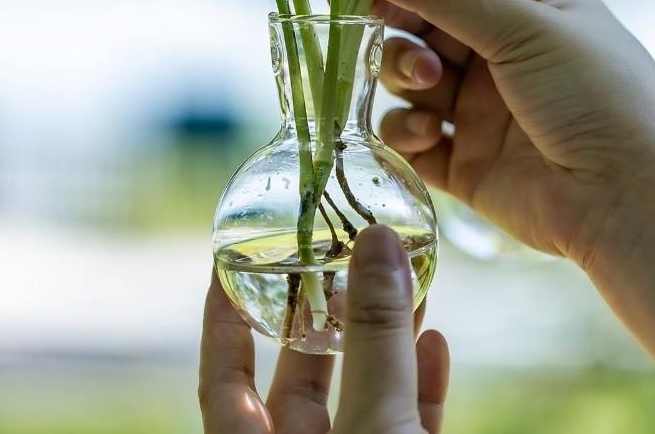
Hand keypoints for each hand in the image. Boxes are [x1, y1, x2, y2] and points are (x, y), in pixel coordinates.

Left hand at [199, 225, 448, 433]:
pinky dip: (421, 390)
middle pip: (296, 381)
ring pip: (361, 400)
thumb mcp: (376, 422)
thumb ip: (374, 338)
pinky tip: (434, 343)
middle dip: (321, 315)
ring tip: (398, 284)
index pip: (220, 377)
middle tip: (337, 256)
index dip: (221, 316)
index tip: (229, 256)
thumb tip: (376, 238)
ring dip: (384, 344)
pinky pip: (406, 429)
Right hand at [356, 0, 654, 388]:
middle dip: (397, 25)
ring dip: (403, 73)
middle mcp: (499, 49)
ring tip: (429, 85)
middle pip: (418, 18)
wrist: (634, 208)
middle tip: (381, 30)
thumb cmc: (597, 99)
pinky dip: (407, 131)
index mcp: (528, 1)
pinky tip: (429, 134)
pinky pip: (410, 134)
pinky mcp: (462, 159)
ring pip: (406, 74)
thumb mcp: (520, 27)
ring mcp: (478, 106)